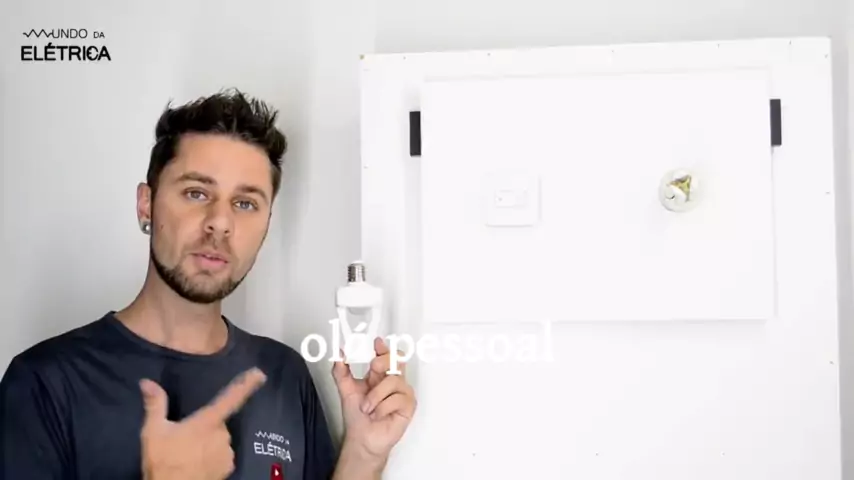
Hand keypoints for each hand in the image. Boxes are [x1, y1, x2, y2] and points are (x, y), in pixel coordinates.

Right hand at [139, 368, 266, 479]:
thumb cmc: (163, 461)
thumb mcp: (153, 432)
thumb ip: (155, 405)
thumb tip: (146, 382)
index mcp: (207, 422)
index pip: (231, 398)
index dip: (246, 384)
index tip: (259, 373)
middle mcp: (222, 435)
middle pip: (217, 422)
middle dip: (205, 426)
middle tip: (185, 438)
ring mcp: (227, 453)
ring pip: (220, 440)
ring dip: (208, 442)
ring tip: (189, 453)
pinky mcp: (228, 468)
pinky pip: (222, 455)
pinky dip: (213, 456)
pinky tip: (198, 463)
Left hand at [332, 338, 416, 463]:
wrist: (362, 438)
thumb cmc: (358, 416)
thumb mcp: (346, 390)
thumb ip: (341, 371)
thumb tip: (338, 354)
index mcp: (380, 375)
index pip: (386, 355)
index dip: (383, 347)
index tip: (376, 342)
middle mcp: (393, 380)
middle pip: (397, 360)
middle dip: (383, 361)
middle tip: (373, 368)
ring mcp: (403, 392)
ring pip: (393, 380)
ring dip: (375, 396)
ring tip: (368, 407)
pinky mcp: (408, 405)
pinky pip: (397, 398)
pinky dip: (382, 407)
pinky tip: (378, 414)